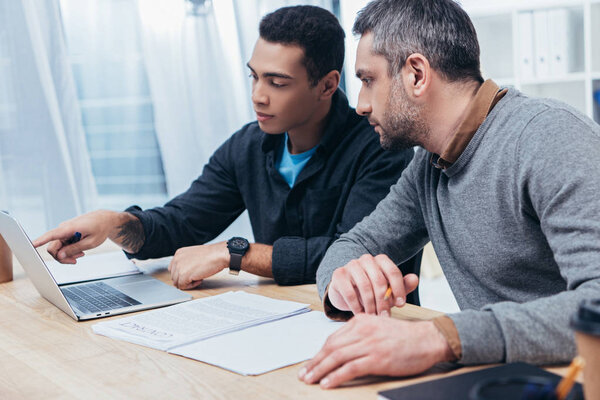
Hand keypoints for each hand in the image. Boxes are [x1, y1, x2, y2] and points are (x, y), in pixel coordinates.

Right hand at [33, 210, 121, 263]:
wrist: (105, 219)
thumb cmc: (100, 229)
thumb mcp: (91, 243)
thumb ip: (74, 249)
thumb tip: (60, 256)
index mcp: (69, 229)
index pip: (50, 235)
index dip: (39, 241)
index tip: (29, 245)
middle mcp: (63, 229)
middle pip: (53, 248)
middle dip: (62, 258)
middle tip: (75, 261)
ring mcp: (64, 231)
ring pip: (57, 248)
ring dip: (67, 254)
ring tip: (81, 254)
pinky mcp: (66, 233)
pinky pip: (62, 244)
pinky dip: (69, 250)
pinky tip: (80, 250)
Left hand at [168, 242, 229, 288]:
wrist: (217, 255)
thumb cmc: (210, 255)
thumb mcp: (194, 255)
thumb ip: (186, 262)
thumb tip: (185, 272)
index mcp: (178, 254)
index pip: (172, 269)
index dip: (181, 274)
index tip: (190, 274)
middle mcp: (176, 260)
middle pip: (174, 277)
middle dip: (184, 279)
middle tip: (196, 275)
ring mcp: (179, 268)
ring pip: (177, 283)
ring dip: (188, 282)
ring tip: (199, 276)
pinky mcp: (183, 275)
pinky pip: (183, 286)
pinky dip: (191, 285)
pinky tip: (200, 278)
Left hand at [298, 315, 453, 388]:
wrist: (428, 339)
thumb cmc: (405, 337)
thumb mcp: (378, 328)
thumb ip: (360, 335)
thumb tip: (341, 351)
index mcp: (361, 322)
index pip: (333, 338)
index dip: (319, 353)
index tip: (311, 363)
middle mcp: (362, 331)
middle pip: (331, 348)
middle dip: (315, 362)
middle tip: (304, 374)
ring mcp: (369, 344)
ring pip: (337, 358)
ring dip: (320, 370)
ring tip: (310, 380)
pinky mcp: (377, 359)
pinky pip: (350, 368)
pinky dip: (336, 376)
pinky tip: (327, 383)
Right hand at [327, 254, 418, 315]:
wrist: (346, 291)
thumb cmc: (372, 291)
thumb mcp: (388, 290)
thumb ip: (402, 286)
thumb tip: (415, 279)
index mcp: (381, 260)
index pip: (393, 271)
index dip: (398, 289)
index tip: (401, 304)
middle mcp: (366, 259)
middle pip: (379, 280)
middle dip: (384, 301)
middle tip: (385, 317)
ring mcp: (351, 265)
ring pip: (364, 286)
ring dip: (370, 305)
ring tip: (373, 317)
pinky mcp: (338, 275)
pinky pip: (350, 292)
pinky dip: (356, 306)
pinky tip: (360, 314)